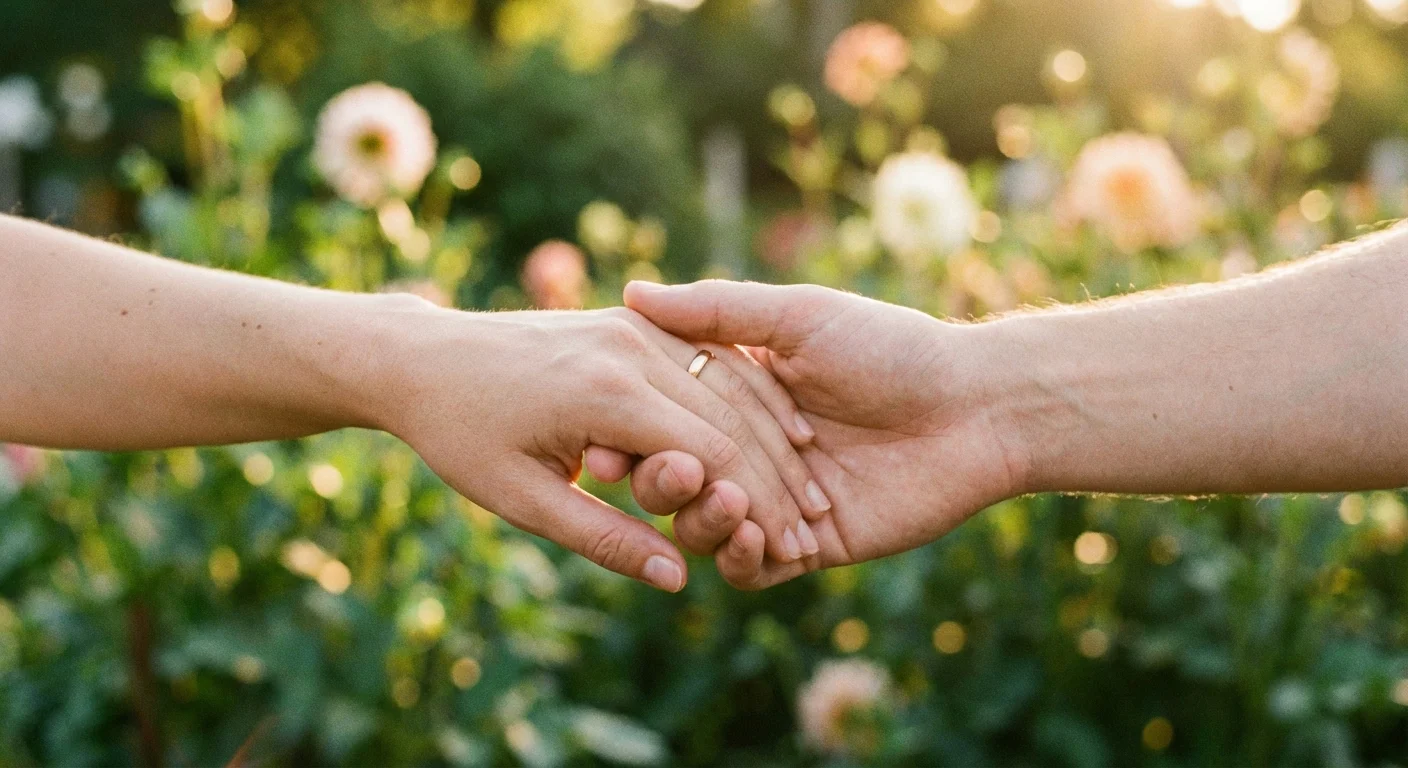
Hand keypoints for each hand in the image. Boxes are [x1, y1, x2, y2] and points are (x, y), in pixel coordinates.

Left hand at [372, 304, 828, 591]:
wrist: (422, 357)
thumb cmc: (461, 436)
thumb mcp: (522, 500)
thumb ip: (604, 538)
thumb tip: (678, 579)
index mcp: (604, 394)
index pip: (711, 452)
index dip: (754, 505)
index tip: (788, 551)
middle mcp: (629, 347)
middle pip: (733, 415)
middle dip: (778, 477)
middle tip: (814, 528)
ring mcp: (633, 325)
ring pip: (731, 382)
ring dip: (773, 436)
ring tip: (808, 489)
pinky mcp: (632, 319)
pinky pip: (709, 358)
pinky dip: (749, 398)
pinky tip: (781, 434)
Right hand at [624, 280, 1028, 588]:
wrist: (974, 410)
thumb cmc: (891, 349)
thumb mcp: (799, 317)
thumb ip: (715, 310)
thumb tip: (633, 291)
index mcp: (736, 397)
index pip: (661, 421)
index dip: (629, 435)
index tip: (601, 445)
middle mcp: (748, 451)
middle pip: (671, 481)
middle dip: (660, 483)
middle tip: (672, 474)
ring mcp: (776, 503)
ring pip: (703, 529)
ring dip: (702, 521)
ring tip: (728, 503)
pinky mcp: (808, 549)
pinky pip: (751, 569)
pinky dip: (739, 558)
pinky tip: (754, 537)